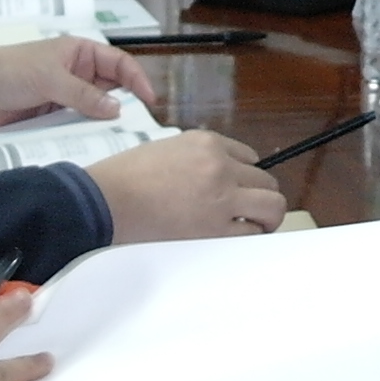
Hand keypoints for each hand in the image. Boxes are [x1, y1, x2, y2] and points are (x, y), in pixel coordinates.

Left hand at [0, 35, 159, 129]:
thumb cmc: (8, 72)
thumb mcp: (49, 77)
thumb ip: (84, 95)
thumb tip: (117, 110)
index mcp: (78, 53)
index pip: (118, 64)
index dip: (136, 79)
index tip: (149, 101)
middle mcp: (76, 74)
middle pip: (111, 90)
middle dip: (125, 106)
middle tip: (141, 129)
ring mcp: (64, 99)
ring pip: (95, 112)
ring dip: (105, 125)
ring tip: (123, 143)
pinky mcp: (51, 120)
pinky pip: (76, 127)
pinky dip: (86, 136)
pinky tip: (97, 149)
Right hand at [79, 130, 287, 243]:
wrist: (107, 200)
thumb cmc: (126, 176)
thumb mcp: (167, 148)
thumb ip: (197, 157)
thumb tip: (215, 174)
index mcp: (207, 143)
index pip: (248, 156)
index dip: (243, 175)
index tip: (237, 188)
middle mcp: (221, 166)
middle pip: (266, 180)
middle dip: (259, 196)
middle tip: (249, 210)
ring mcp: (222, 197)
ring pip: (272, 205)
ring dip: (264, 217)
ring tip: (252, 226)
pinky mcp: (216, 228)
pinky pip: (252, 232)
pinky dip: (249, 235)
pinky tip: (235, 237)